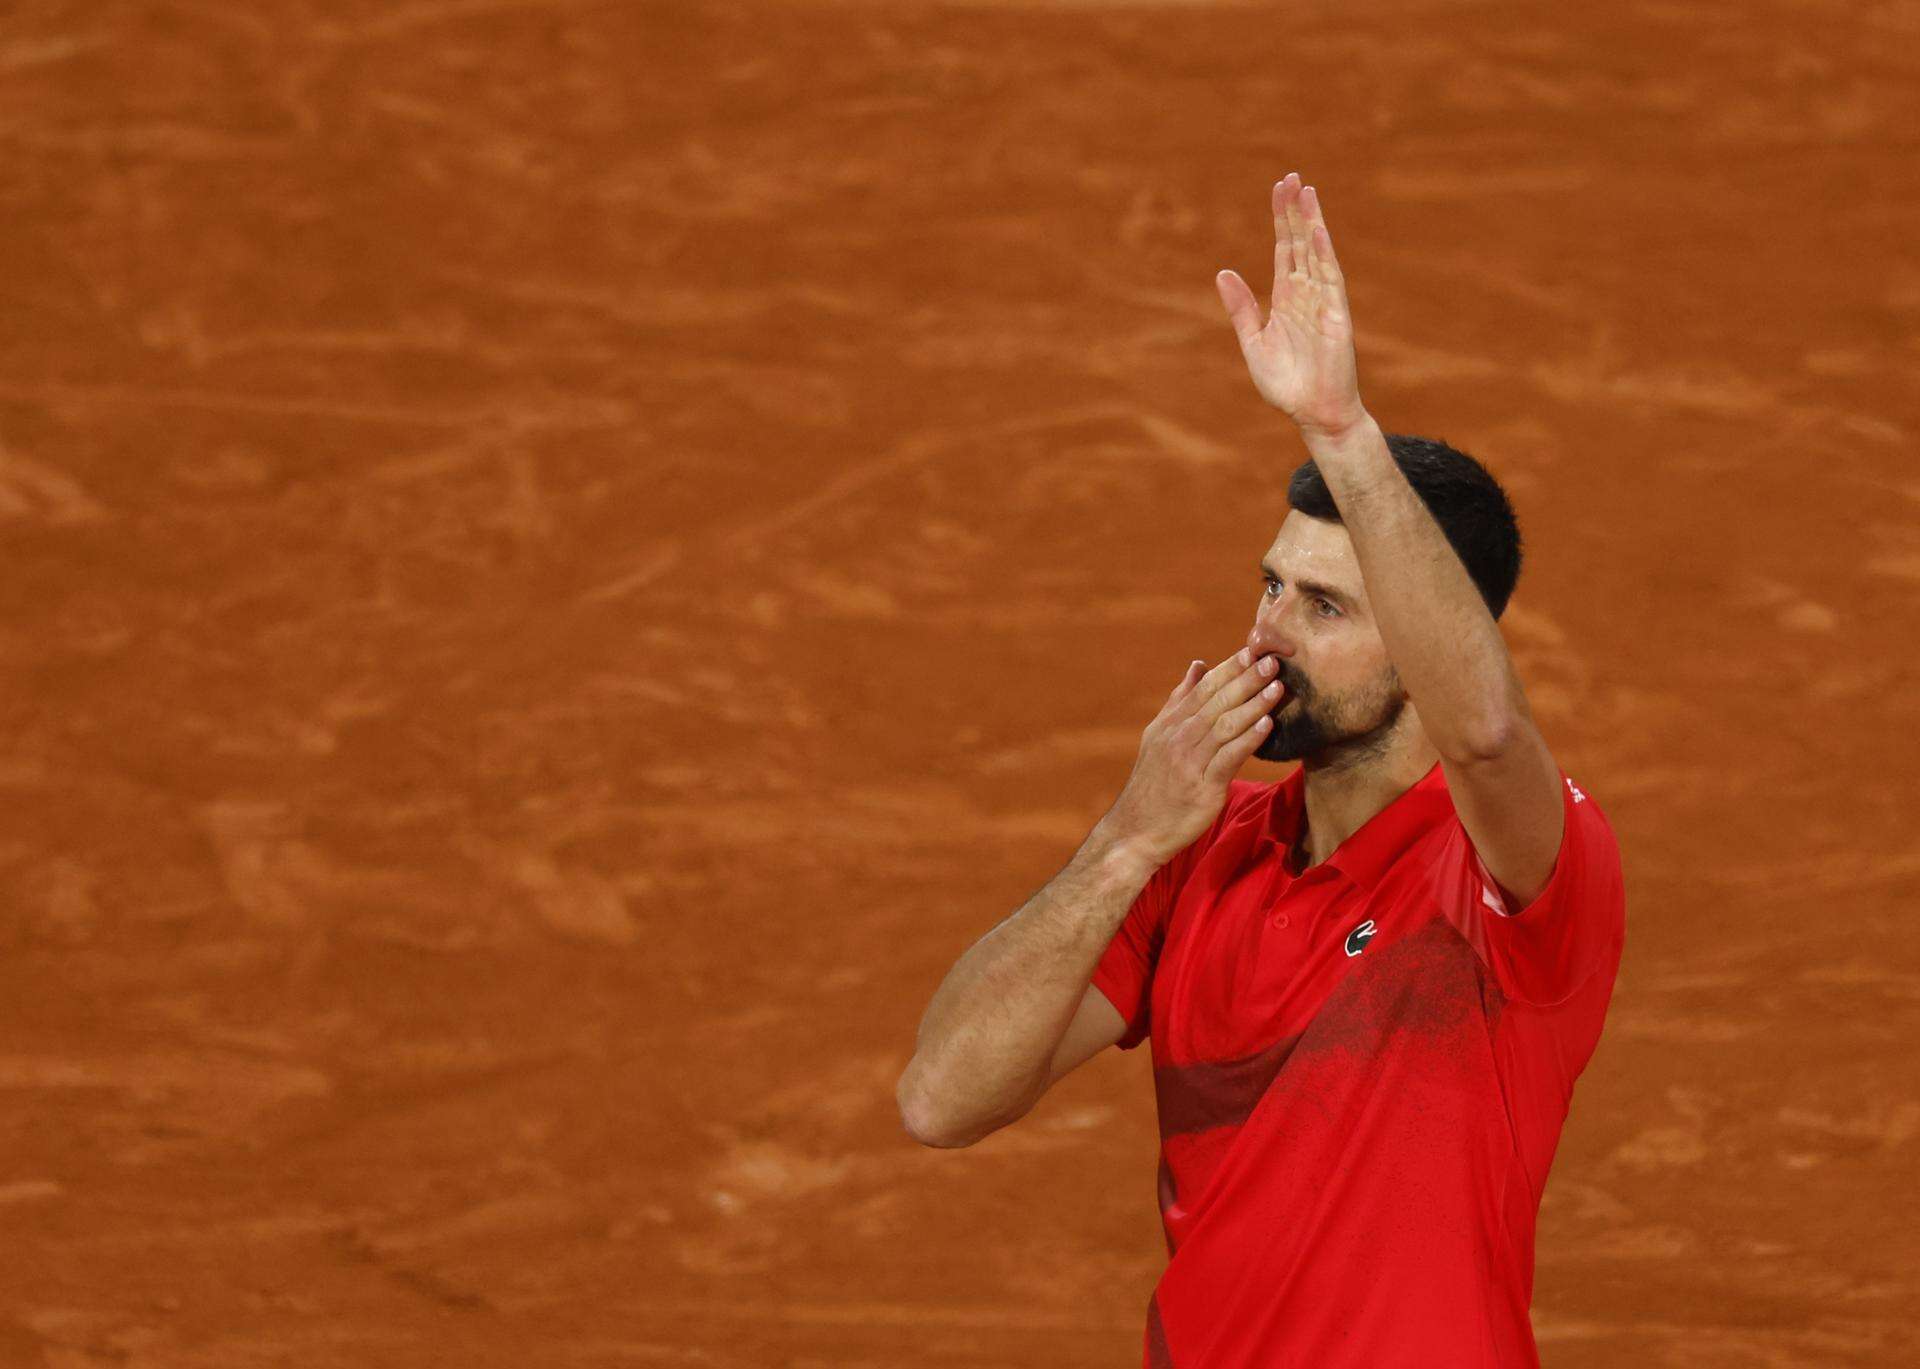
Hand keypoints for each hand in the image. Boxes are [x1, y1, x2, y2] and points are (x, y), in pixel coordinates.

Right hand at [1099, 650, 1284, 868]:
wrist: (1135, 831)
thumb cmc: (1153, 785)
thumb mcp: (1158, 737)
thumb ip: (1180, 701)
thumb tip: (1199, 665)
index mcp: (1169, 724)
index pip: (1203, 689)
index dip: (1229, 669)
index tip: (1253, 650)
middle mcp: (1176, 739)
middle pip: (1215, 703)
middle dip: (1245, 680)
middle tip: (1272, 661)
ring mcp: (1188, 763)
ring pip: (1224, 727)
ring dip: (1253, 705)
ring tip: (1277, 688)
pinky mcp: (1202, 788)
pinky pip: (1228, 758)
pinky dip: (1248, 740)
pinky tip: (1266, 725)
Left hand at [1214, 174, 1367, 438]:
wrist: (1313, 413)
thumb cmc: (1287, 384)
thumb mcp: (1254, 342)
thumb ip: (1241, 308)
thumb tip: (1223, 272)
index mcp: (1286, 299)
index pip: (1283, 249)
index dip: (1280, 219)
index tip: (1278, 189)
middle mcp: (1306, 294)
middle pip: (1299, 243)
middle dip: (1294, 211)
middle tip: (1290, 177)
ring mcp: (1323, 302)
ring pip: (1316, 253)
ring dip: (1311, 223)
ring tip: (1306, 191)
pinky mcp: (1336, 315)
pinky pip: (1330, 279)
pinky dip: (1323, 254)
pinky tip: (1317, 231)